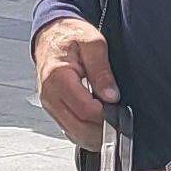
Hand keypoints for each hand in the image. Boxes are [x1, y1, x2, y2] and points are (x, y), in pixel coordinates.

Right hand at [34, 17, 119, 148]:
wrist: (51, 34)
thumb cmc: (71, 36)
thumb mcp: (93, 44)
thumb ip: (102, 71)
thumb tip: (111, 96)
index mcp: (58, 77)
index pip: (85, 109)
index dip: (105, 116)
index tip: (120, 112)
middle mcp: (49, 95)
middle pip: (78, 127)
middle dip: (102, 131)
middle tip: (122, 126)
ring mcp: (49, 105)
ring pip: (73, 133)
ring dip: (95, 136)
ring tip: (113, 127)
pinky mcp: (52, 109)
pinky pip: (69, 130)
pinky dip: (86, 134)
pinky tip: (99, 127)